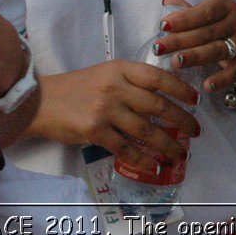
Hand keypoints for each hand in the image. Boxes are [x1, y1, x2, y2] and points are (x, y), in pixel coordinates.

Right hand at [31, 62, 199, 170]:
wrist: (40, 101)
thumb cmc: (74, 88)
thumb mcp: (103, 74)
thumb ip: (129, 82)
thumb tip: (161, 99)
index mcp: (119, 69)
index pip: (157, 77)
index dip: (180, 89)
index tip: (195, 101)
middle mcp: (114, 87)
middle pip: (158, 106)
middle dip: (182, 121)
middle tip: (196, 132)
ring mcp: (105, 110)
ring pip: (146, 131)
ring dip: (167, 145)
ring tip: (179, 153)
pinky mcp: (95, 131)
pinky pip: (127, 149)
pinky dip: (143, 159)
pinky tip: (153, 165)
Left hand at [157, 0, 235, 93]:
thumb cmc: (221, 24)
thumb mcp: (209, 13)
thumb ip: (188, 10)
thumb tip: (167, 1)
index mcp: (225, 5)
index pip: (203, 11)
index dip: (183, 18)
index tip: (163, 25)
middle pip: (206, 33)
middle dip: (180, 41)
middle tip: (158, 48)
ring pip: (217, 50)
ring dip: (195, 56)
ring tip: (176, 62)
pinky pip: (234, 72)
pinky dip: (222, 80)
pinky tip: (207, 86)